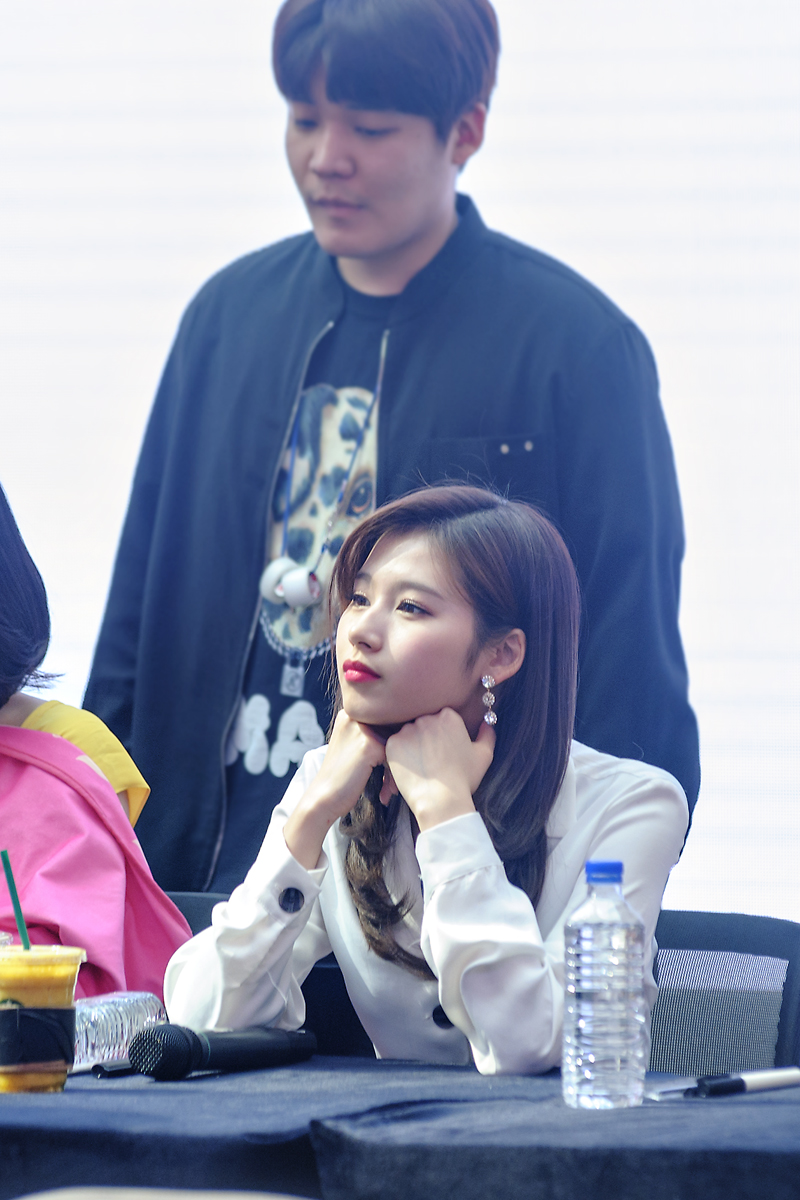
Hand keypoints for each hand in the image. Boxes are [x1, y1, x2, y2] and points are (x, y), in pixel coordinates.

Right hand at [284, 710, 385, 868]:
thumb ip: (373, 734)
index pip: (386, 722)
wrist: (323, 798)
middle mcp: (355, 715)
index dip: (392, 745)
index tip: (389, 771)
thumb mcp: (352, 745)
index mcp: (350, 712)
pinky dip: (393, 776)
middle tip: (391, 783)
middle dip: (397, 756)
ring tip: (389, 789)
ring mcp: (361, 729)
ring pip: (395, 744)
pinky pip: (395, 757)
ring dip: (396, 768)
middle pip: (393, 731)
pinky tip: (386, 792)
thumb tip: (405, 732)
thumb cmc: (341, 777)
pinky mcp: (369, 745)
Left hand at [384, 708, 495, 830]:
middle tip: (432, 760)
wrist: (441, 800)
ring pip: (408, 734)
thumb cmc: (463, 778)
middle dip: (426, 738)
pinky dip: (400, 756)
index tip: (444, 751)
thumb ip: (487, 734)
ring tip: (421, 766)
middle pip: (424, 723)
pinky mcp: (393, 743)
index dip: (442, 736)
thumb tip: (487, 722)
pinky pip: (394, 745)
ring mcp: (408, 729)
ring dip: (412, 746)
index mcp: (449, 716)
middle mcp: (427, 717)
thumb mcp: (484, 755)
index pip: (441, 719)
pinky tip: (410, 769)